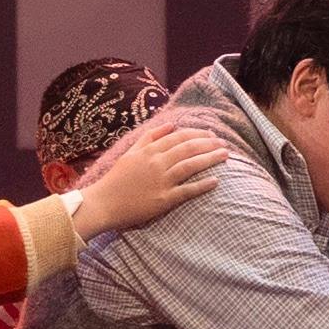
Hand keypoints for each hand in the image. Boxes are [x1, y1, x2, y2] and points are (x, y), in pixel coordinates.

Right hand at [66, 113, 238, 235]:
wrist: (102, 203)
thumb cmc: (115, 179)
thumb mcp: (130, 153)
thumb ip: (149, 138)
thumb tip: (170, 125)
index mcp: (149, 151)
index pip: (179, 137)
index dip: (198, 134)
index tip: (211, 135)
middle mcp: (156, 162)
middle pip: (188, 148)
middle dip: (209, 144)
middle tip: (224, 144)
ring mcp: (160, 181)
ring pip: (190, 165)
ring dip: (210, 159)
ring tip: (225, 156)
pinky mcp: (162, 199)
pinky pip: (187, 191)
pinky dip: (202, 185)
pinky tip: (215, 181)